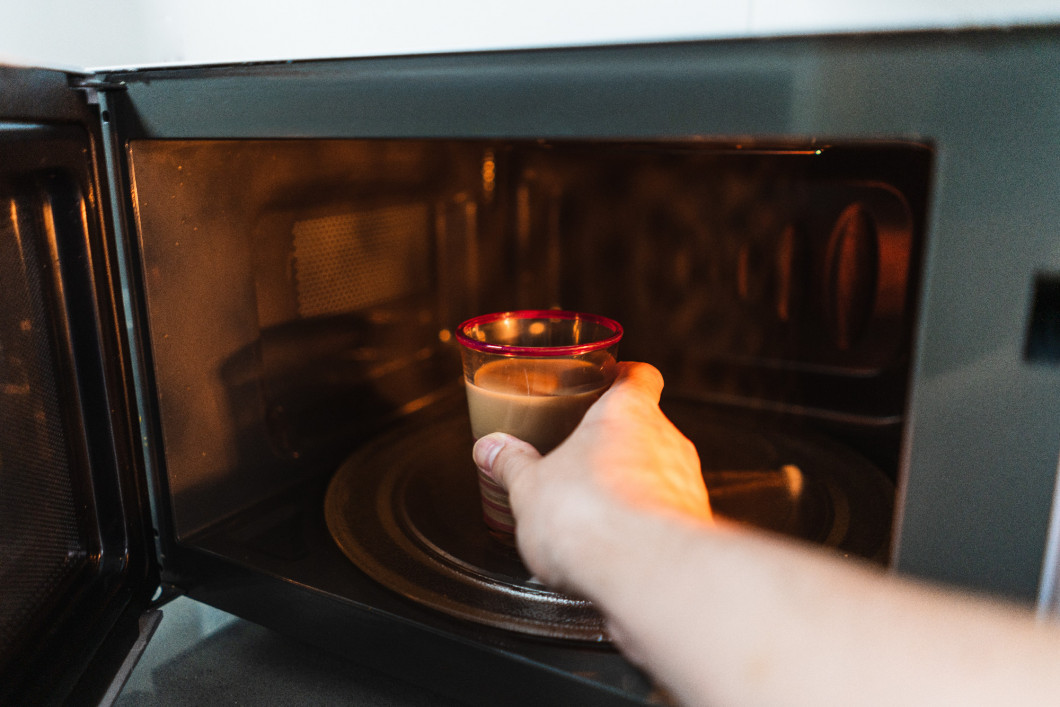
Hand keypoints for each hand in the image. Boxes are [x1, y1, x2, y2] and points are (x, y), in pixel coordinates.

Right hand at [472, 361, 711, 595]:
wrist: (640, 570)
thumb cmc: (590, 514)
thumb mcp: (528, 487)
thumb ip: (511, 464)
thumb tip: (492, 450)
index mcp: (626, 412)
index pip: (639, 376)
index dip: (626, 375)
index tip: (612, 378)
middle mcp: (667, 440)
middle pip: (648, 427)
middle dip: (618, 443)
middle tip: (585, 456)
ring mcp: (687, 483)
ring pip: (662, 472)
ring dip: (634, 485)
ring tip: (597, 510)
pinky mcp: (694, 525)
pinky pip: (669, 514)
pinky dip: (646, 523)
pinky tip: (617, 544)